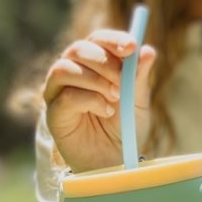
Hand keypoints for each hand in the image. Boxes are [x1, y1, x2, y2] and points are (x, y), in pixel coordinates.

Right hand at [43, 30, 156, 172]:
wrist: (114, 162)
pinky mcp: (53, 113)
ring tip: (115, 97)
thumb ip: (139, 78)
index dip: (113, 39)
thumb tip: (148, 51)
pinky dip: (89, 100)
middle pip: (77, 49)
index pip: (97, 39)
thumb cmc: (125, 129)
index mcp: (93, 64)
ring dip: (94, 80)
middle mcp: (72, 72)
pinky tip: (106, 111)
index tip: (131, 46)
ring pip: (65, 68)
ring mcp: (58, 92)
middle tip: (123, 77)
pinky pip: (65, 96)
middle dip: (103, 60)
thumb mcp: (137, 102)